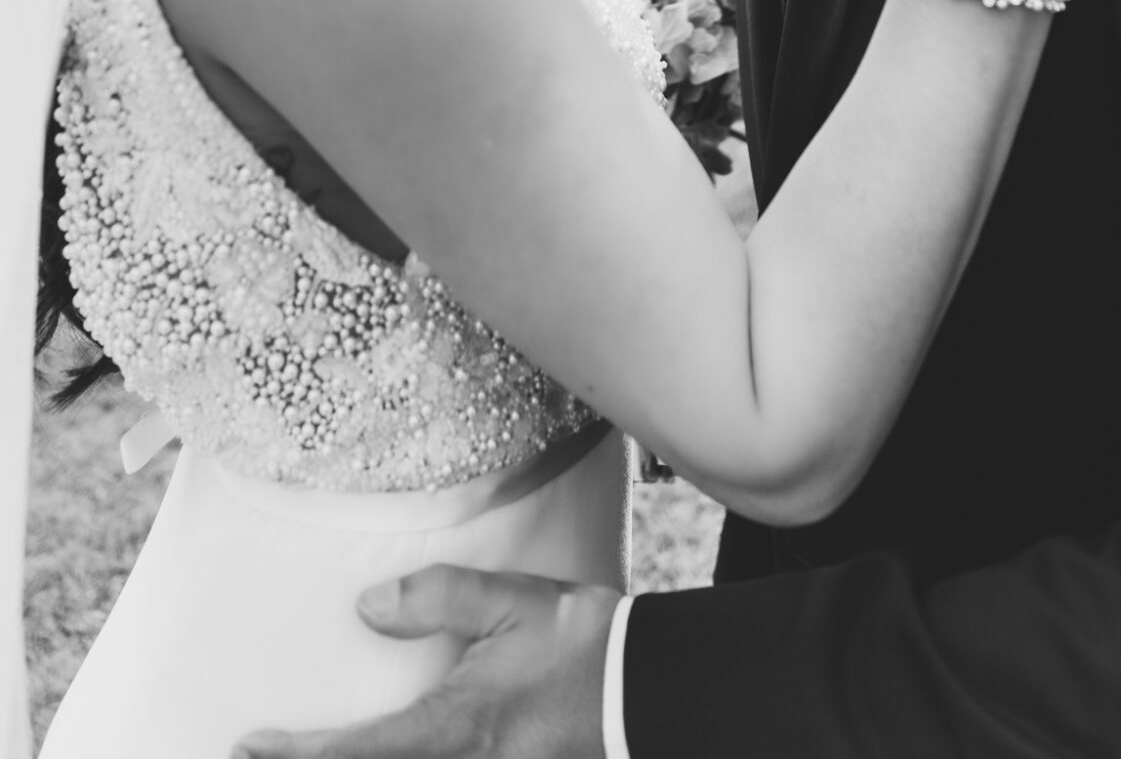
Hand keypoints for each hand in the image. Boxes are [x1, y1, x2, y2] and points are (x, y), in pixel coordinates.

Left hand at [233, 565, 618, 758]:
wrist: (651, 692)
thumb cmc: (585, 643)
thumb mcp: (515, 603)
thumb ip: (440, 598)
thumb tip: (368, 607)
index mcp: (454, 728)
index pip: (354, 752)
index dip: (295, 753)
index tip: (247, 742)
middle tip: (266, 752)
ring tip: (317, 750)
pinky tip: (390, 747)